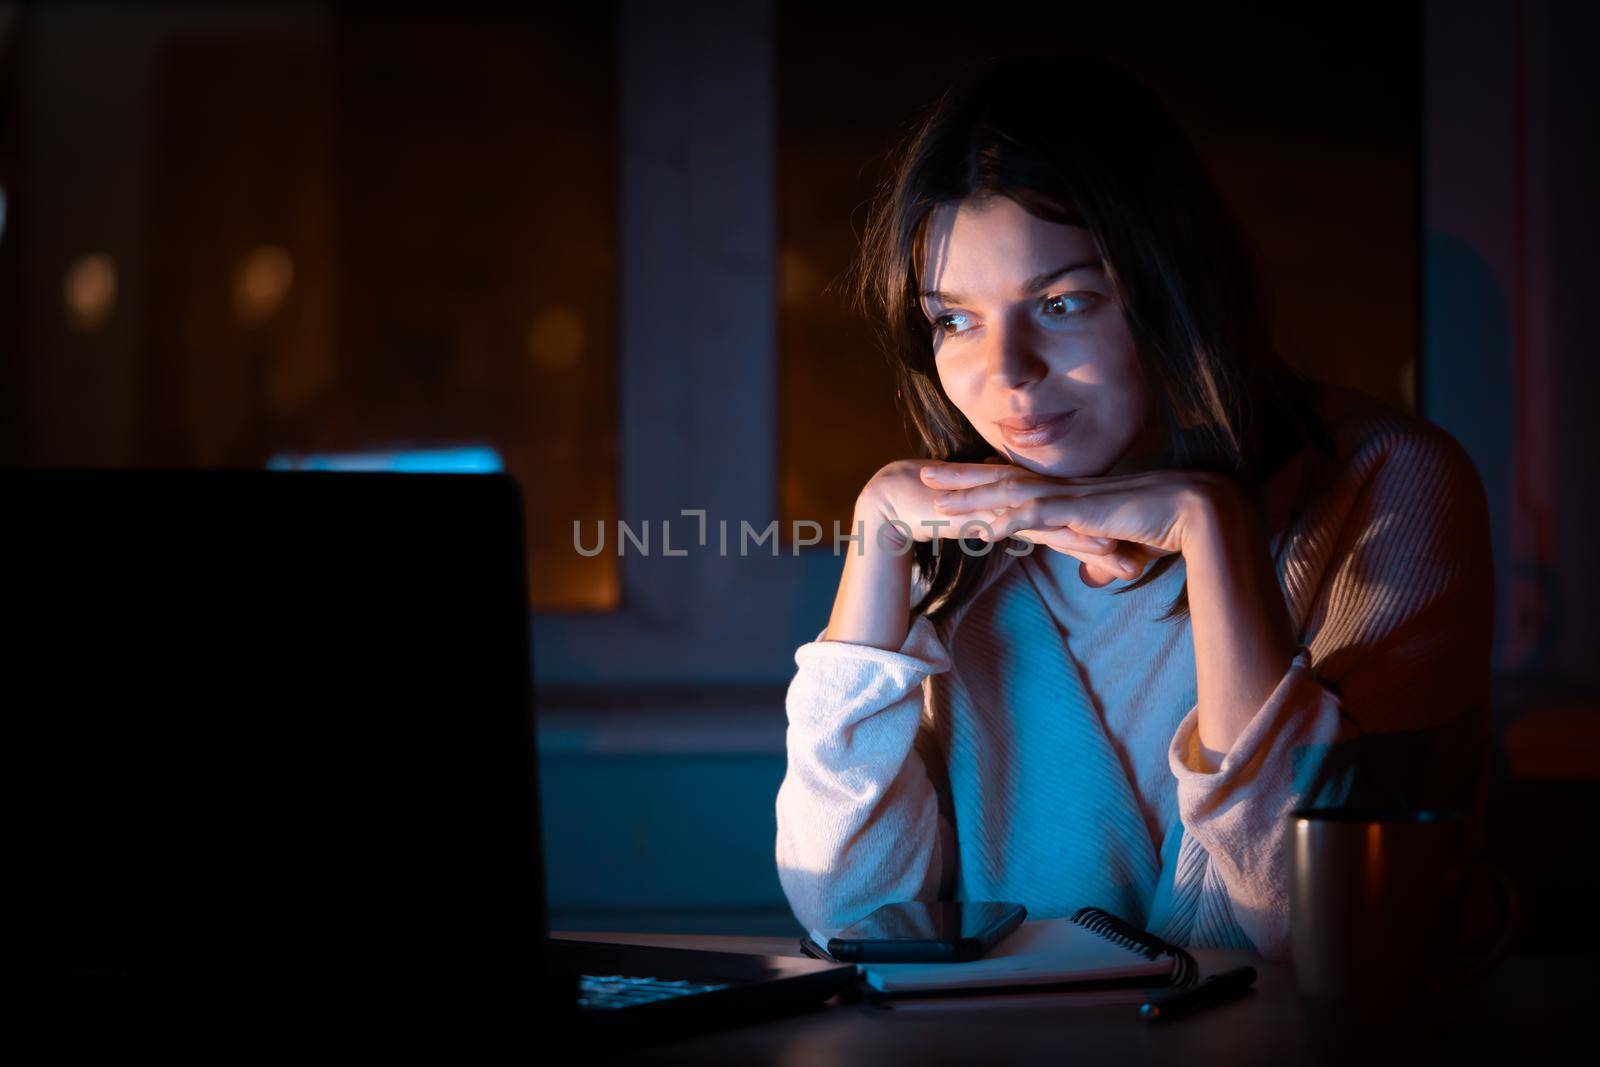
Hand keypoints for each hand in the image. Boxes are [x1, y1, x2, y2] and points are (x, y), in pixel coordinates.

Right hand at [858, 458, 1121, 558]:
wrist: (894, 495)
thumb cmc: (931, 510)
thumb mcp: (976, 523)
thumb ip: (999, 528)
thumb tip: (1018, 541)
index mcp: (1020, 498)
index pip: (1071, 515)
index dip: (1103, 529)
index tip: (1137, 544)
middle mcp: (1022, 496)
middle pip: (1079, 516)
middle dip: (1116, 534)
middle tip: (1155, 551)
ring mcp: (1011, 502)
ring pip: (1067, 522)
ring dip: (1103, 541)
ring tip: (1138, 560)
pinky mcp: (997, 513)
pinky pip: (1040, 528)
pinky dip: (1070, 539)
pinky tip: (1096, 549)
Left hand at [920, 461, 1235, 582]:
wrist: (1200, 514)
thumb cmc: (1167, 528)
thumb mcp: (1123, 548)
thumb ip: (1101, 558)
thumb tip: (1091, 577)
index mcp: (1071, 494)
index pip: (1017, 483)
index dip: (983, 481)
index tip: (954, 483)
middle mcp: (1067, 489)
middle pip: (1003, 479)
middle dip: (962, 478)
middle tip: (924, 475)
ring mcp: (1074, 497)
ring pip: (1012, 494)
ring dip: (974, 498)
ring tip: (938, 503)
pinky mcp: (1085, 511)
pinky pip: (1040, 515)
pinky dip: (1010, 520)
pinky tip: (984, 530)